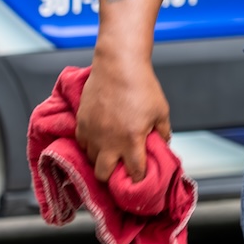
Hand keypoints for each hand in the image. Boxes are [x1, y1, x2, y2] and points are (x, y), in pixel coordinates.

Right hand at [76, 59, 171, 182]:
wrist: (118, 64)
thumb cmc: (141, 85)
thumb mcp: (161, 111)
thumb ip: (163, 132)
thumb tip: (162, 145)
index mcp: (132, 141)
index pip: (134, 174)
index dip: (138, 179)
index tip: (139, 178)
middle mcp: (109, 141)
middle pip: (103, 176)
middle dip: (112, 176)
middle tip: (119, 169)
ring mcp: (92, 132)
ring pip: (91, 159)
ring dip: (100, 158)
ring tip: (109, 150)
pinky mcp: (81, 122)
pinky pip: (82, 143)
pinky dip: (89, 144)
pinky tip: (99, 136)